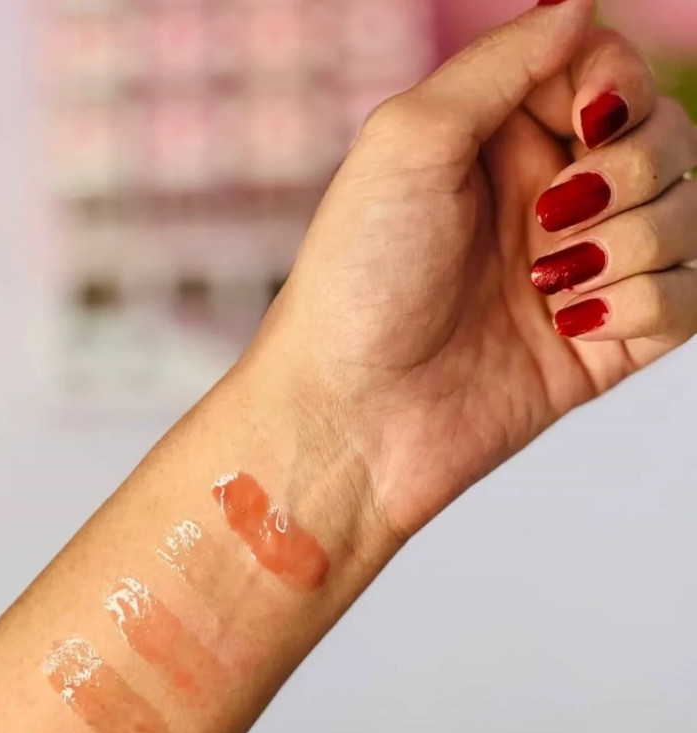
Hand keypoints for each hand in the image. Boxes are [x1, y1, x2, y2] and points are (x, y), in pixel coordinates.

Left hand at [255, 0, 696, 539]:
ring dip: (635, 242)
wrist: (353, 408)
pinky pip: (690, 299)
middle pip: (667, 138)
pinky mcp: (605, 341)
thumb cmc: (359, 277)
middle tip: (555, 215)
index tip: (588, 120)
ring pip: (689, 216)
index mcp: (500, 143)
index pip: (609, 75)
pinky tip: (568, 326)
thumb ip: (501, 64)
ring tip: (550, 282)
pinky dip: (643, 305)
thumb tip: (581, 3)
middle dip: (630, 169)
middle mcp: (546, 200)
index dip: (619, 86)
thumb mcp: (409, 141)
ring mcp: (579, 271)